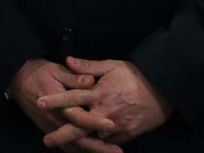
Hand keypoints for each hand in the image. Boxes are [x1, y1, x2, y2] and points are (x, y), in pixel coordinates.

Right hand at [9, 59, 119, 152]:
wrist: (16, 79)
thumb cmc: (38, 72)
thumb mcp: (55, 69)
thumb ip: (73, 77)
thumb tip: (91, 81)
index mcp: (58, 103)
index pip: (78, 116)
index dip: (94, 121)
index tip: (112, 125)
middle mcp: (54, 118)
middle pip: (77, 137)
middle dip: (98, 146)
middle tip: (117, 152)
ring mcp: (50, 126)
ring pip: (72, 144)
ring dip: (91, 151)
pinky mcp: (48, 129)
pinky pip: (64, 145)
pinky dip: (77, 150)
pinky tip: (91, 152)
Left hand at [38, 57, 172, 147]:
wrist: (163, 90)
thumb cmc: (134, 75)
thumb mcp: (111, 65)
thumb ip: (87, 66)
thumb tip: (67, 60)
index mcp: (99, 93)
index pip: (73, 97)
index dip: (56, 100)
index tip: (40, 103)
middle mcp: (105, 112)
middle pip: (79, 127)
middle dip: (62, 135)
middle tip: (46, 140)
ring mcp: (117, 126)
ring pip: (93, 138)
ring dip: (78, 143)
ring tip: (62, 147)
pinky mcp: (127, 135)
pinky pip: (108, 143)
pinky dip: (97, 145)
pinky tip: (86, 147)